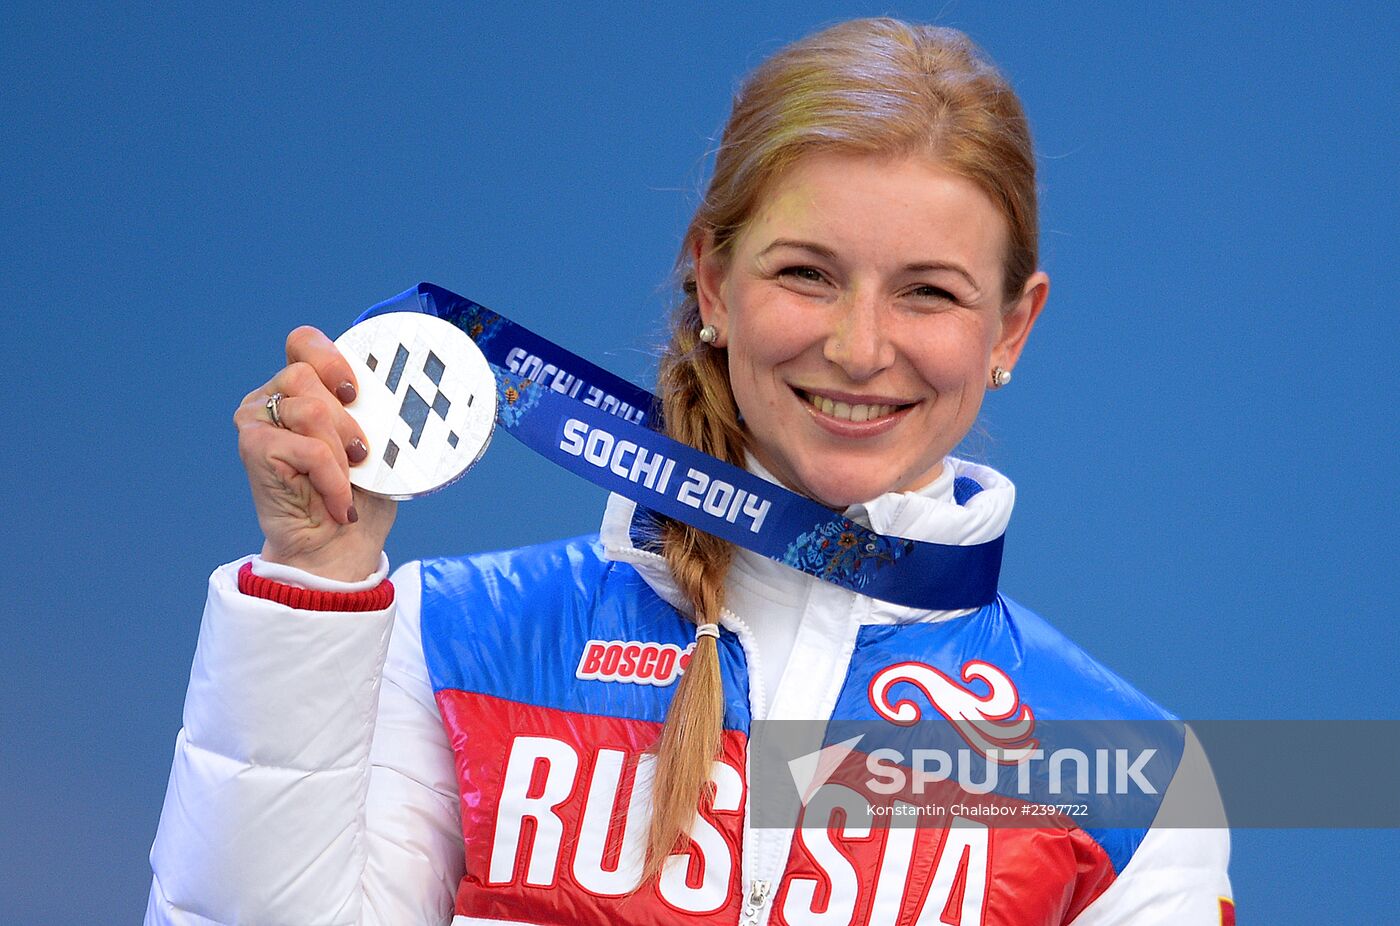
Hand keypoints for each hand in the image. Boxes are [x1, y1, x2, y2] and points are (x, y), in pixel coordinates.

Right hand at [234, 326, 395, 580]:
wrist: (337, 549)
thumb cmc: (359, 497)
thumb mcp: (376, 444)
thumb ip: (372, 410)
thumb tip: (400, 388)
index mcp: (300, 389)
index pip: (303, 342)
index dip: (330, 357)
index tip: (355, 392)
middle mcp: (271, 398)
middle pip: (307, 375)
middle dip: (346, 421)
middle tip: (359, 456)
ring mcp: (256, 420)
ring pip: (312, 411)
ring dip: (340, 453)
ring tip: (347, 482)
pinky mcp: (253, 447)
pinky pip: (307, 447)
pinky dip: (332, 478)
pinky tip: (337, 502)